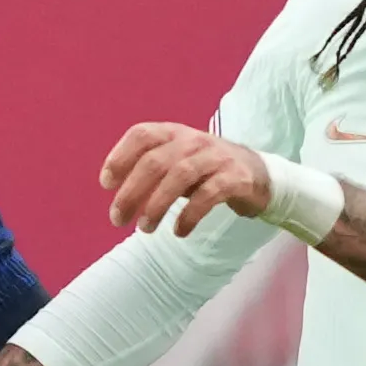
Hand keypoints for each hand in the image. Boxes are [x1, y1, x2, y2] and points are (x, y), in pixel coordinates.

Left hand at [99, 122, 272, 239]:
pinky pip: (208, 195)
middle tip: (117, 219)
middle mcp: (194, 140)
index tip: (106, 184)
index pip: (141, 134)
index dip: (120, 157)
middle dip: (131, 192)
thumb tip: (119, 197)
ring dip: (156, 205)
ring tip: (145, 229)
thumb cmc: (207, 172)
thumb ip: (151, 172)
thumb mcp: (177, 164)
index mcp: (175, 133)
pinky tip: (179, 231)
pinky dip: (189, 214)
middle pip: (155, 161)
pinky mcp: (235, 178)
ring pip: (179, 176)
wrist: (258, 175)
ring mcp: (216, 157)